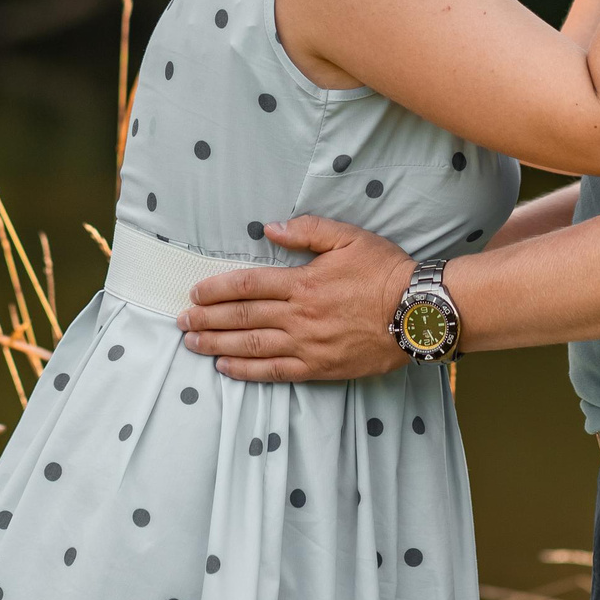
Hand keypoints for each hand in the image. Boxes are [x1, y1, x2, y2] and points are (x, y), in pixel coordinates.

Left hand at [177, 216, 415, 382]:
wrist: (418, 312)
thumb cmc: (385, 271)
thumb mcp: (349, 237)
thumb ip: (308, 231)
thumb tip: (271, 227)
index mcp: (303, 281)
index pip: (248, 284)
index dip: (217, 288)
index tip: (195, 291)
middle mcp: (299, 315)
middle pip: (242, 317)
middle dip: (207, 318)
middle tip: (181, 320)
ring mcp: (307, 344)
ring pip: (251, 346)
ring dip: (216, 344)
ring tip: (191, 343)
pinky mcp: (319, 367)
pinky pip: (274, 371)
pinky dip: (246, 370)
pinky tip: (225, 367)